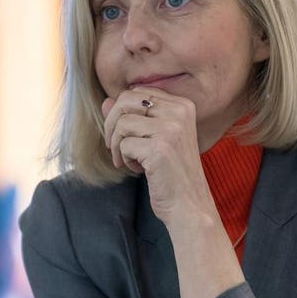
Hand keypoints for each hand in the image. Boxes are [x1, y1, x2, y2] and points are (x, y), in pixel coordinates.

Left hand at [101, 88, 213, 226]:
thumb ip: (132, 117)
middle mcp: (179, 112)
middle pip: (126, 101)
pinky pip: (124, 145)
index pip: (137, 91)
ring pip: (122, 123)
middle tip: (114, 146)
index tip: (125, 134)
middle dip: (112, 124)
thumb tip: (106, 101)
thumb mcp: (154, 139)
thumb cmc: (172, 173)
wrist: (190, 206)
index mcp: (182, 105)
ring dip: (117, 145)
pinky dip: (124, 159)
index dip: (122, 112)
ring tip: (129, 160)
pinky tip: (139, 170)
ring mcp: (170, 130)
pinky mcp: (159, 149)